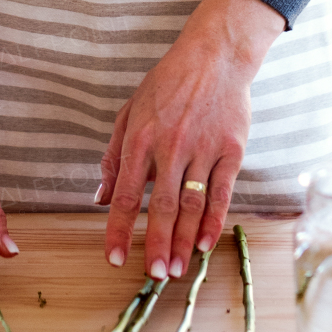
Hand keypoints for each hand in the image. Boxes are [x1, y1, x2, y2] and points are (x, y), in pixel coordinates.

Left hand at [97, 0, 284, 278]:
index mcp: (141, 137)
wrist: (215, 56)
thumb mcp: (130, 112)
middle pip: (161, 206)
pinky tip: (204, 244)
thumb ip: (114, 157)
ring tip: (176, 270)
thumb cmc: (168, 84)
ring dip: (182, 241)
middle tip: (154, 275)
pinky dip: (213, 222)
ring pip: (191, 204)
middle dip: (155, 245)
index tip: (113, 258)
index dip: (118, 229)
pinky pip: (221, 193)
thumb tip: (100, 198)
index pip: (127, 193)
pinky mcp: (231, 150)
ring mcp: (203, 148)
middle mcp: (170, 145)